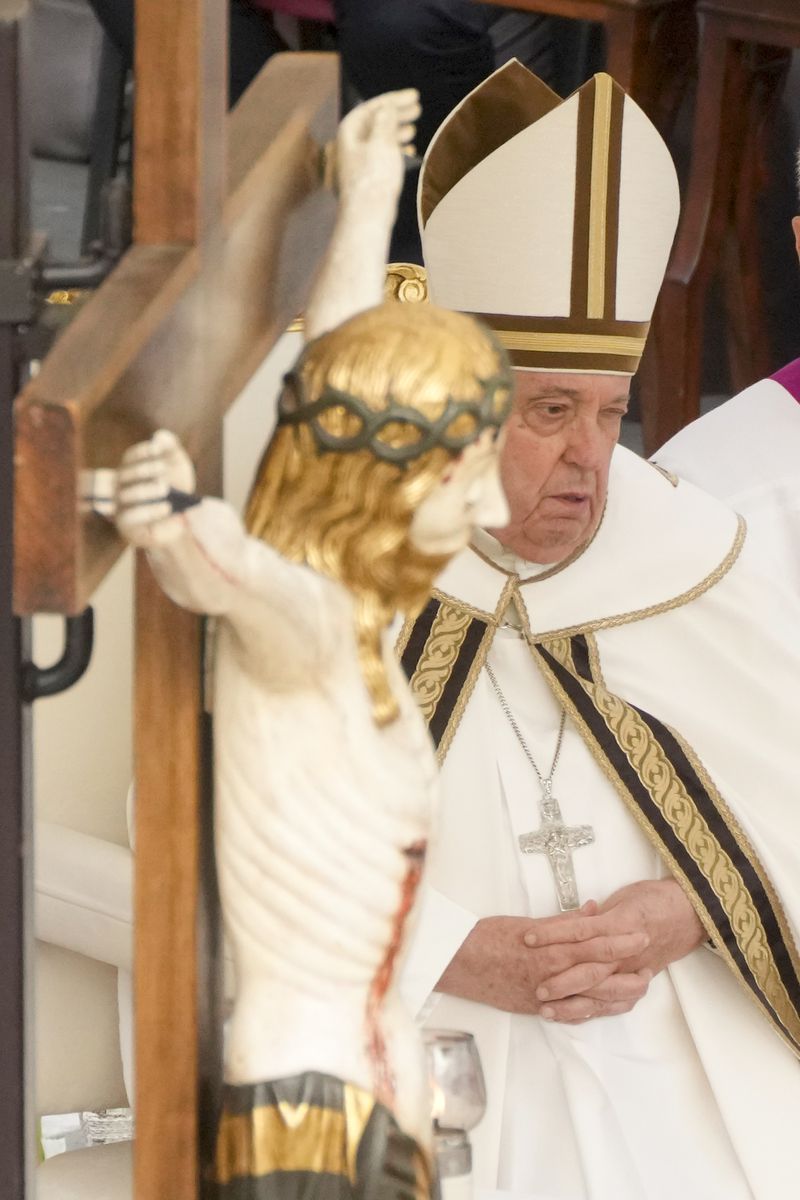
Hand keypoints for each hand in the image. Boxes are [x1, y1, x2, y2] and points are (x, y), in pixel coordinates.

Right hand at [115, 429, 196, 547]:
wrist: (178, 522)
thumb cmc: (175, 490)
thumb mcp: (177, 467)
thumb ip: (171, 448)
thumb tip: (160, 436)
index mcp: (130, 468)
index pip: (131, 456)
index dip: (144, 451)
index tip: (158, 449)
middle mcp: (120, 486)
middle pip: (127, 474)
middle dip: (146, 470)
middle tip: (164, 469)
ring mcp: (120, 506)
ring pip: (128, 495)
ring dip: (147, 490)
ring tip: (165, 488)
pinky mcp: (126, 526)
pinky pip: (133, 517)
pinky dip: (150, 511)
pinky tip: (166, 507)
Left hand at [331, 89, 420, 210]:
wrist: (368, 216)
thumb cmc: (373, 178)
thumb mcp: (382, 142)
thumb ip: (385, 121)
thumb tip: (387, 108)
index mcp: (349, 132)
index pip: (372, 108)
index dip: (393, 99)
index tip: (414, 96)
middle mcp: (350, 145)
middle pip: (375, 122)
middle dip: (396, 113)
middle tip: (417, 108)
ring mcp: (357, 162)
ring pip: (379, 139)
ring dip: (397, 131)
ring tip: (414, 128)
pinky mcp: (366, 177)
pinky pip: (381, 156)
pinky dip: (395, 150)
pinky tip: (409, 150)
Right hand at [436, 910, 649, 1017]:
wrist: (456, 964)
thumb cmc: (486, 938)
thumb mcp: (526, 922)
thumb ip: (562, 921)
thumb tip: (592, 912)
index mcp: (548, 948)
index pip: (593, 944)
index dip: (620, 940)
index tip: (641, 934)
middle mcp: (551, 974)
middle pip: (598, 974)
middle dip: (627, 970)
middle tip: (651, 966)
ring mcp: (545, 995)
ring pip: (589, 998)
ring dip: (617, 995)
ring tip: (638, 989)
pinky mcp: (537, 1008)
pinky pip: (571, 1012)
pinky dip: (592, 1010)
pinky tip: (606, 1007)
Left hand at [527, 879, 705, 1022]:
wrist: (687, 913)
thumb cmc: (653, 901)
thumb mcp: (622, 898)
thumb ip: (596, 914)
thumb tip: (573, 918)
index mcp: (619, 925)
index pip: (580, 931)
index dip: (553, 934)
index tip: (527, 938)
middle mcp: (625, 953)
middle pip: (590, 971)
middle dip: (561, 982)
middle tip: (537, 989)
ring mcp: (631, 971)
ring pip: (601, 995)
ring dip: (572, 1005)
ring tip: (546, 1010)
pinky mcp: (636, 982)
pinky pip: (613, 1004)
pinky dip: (591, 1012)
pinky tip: (569, 1017)